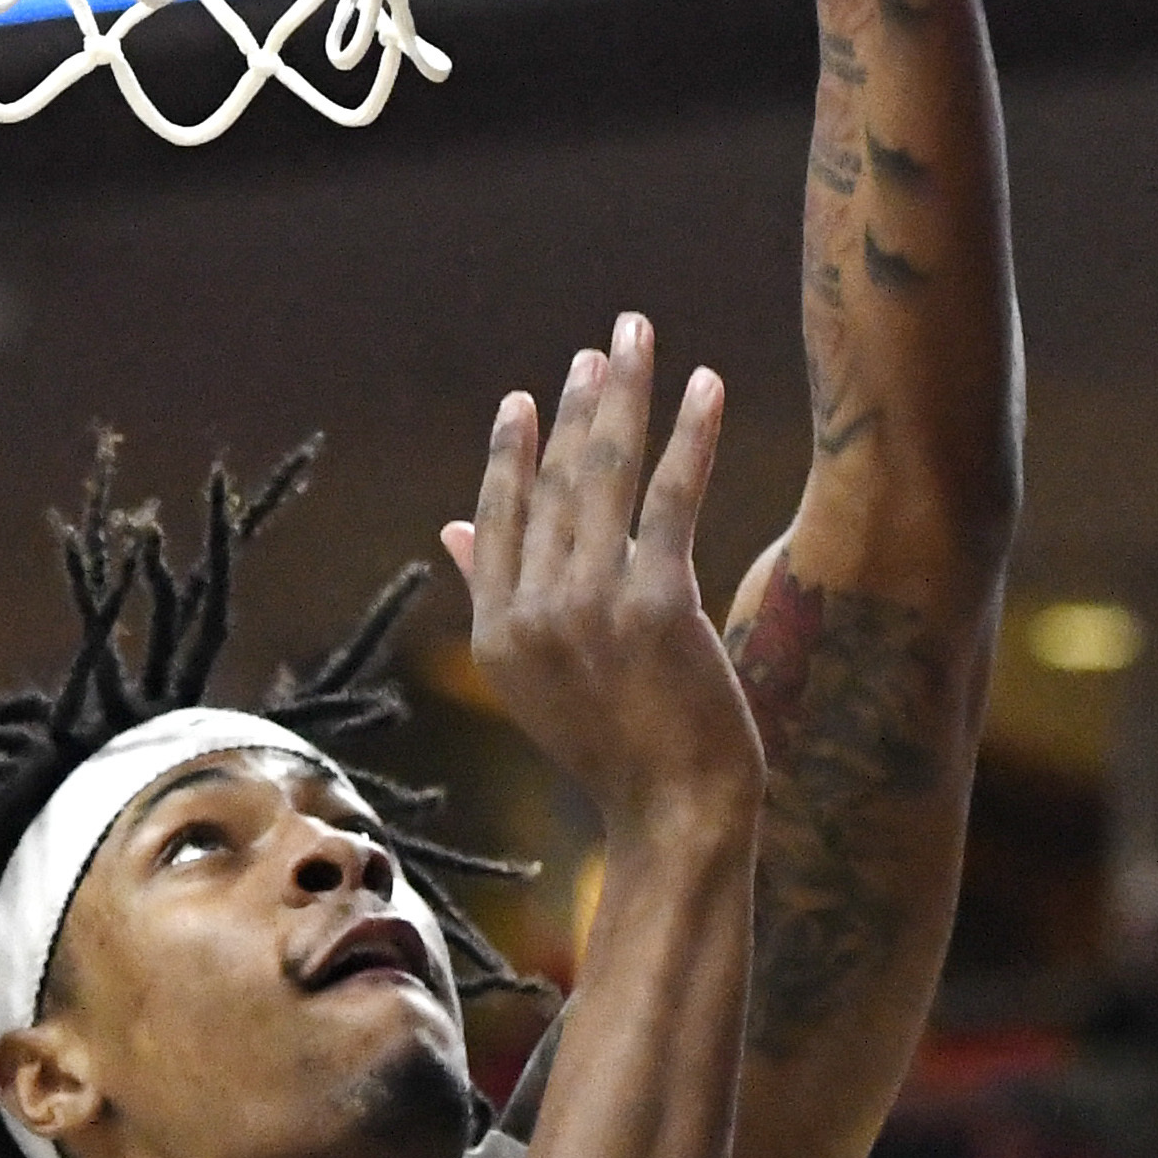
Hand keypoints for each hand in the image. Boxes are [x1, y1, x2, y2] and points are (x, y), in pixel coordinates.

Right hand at [441, 317, 753, 838]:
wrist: (676, 814)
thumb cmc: (618, 750)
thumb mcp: (537, 679)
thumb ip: (493, 596)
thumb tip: (452, 526)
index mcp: (497, 633)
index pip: (498, 518)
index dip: (512, 453)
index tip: (526, 400)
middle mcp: (534, 613)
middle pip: (552, 484)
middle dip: (576, 407)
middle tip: (598, 350)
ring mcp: (592, 607)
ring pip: (604, 476)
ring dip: (623, 398)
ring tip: (634, 343)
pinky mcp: (657, 604)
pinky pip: (671, 498)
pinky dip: (690, 436)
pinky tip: (704, 386)